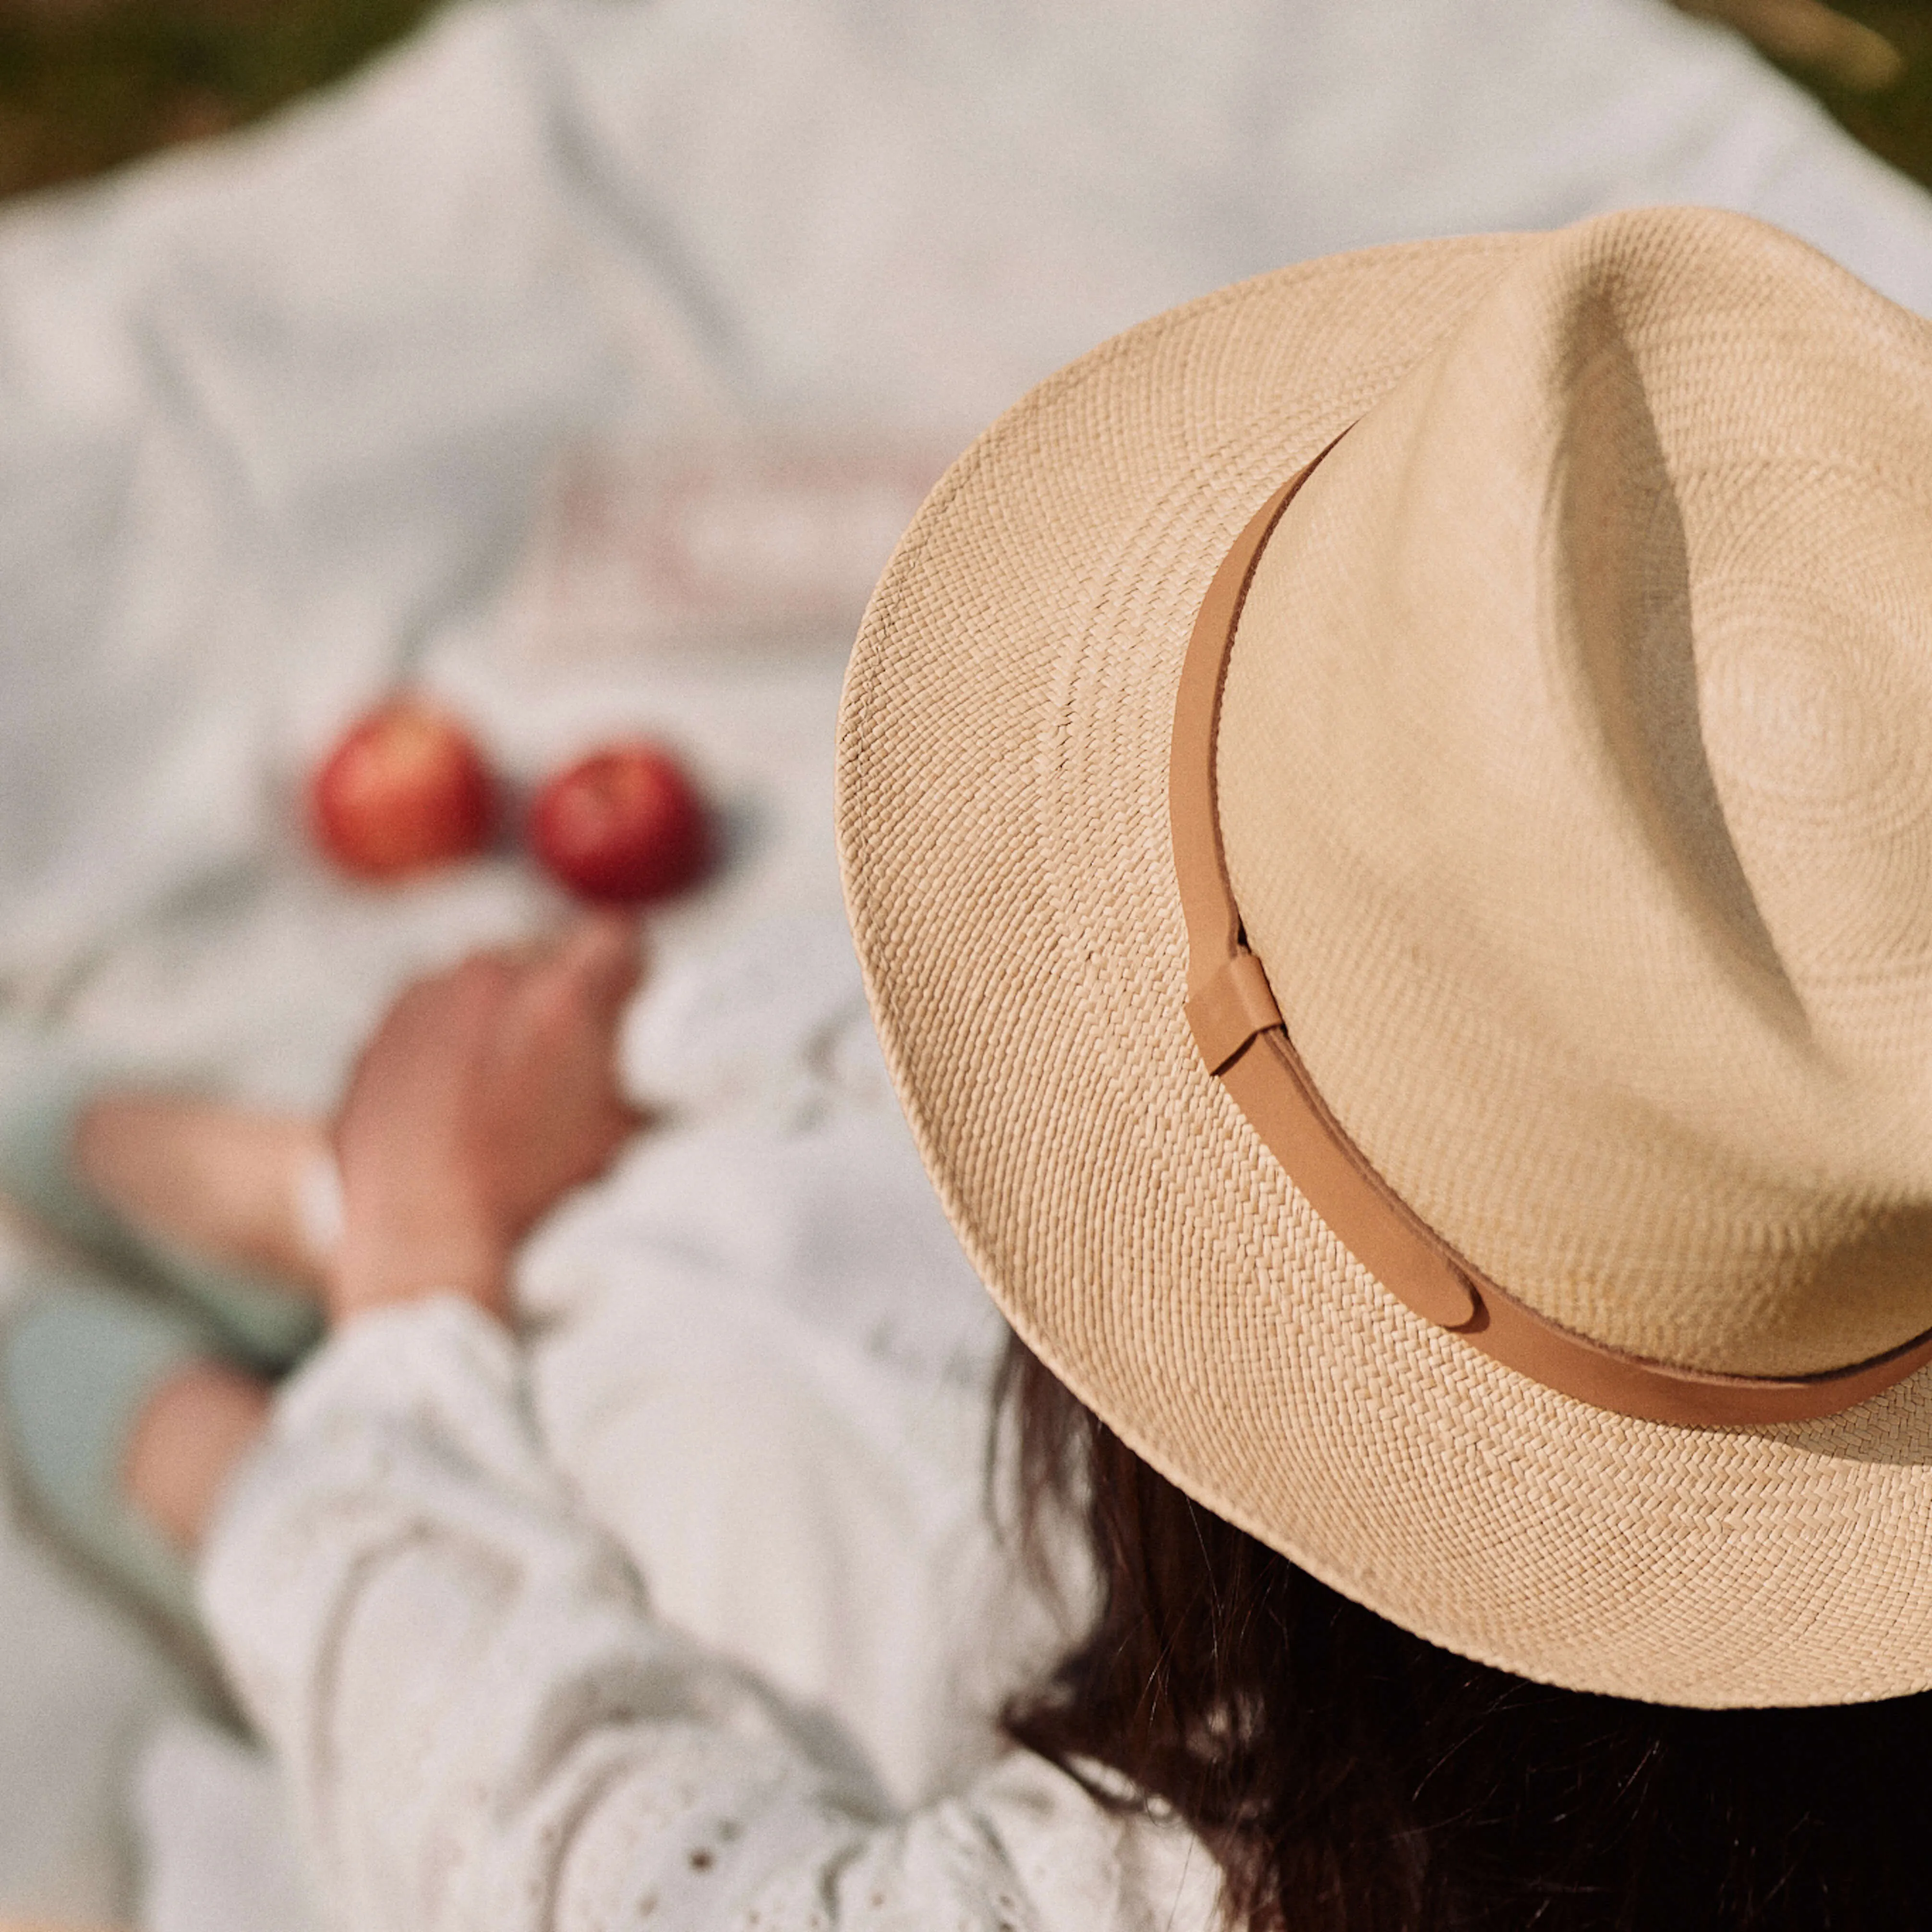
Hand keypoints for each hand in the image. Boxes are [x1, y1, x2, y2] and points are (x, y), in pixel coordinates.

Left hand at [330, 915, 644, 1324]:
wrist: (419, 1234)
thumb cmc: (528, 1193)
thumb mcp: (620, 1139)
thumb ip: (649, 1089)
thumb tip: (678, 1081)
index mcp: (566, 996)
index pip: (618, 937)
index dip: (629, 971)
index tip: (627, 1001)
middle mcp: (495, 976)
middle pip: (547, 952)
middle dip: (561, 990)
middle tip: (566, 1050)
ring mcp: (431, 995)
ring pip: (485, 975)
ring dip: (502, 1009)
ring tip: (504, 1079)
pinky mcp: (382, 1026)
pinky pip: (431, 1007)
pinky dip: (448, 1035)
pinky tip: (454, 1095)